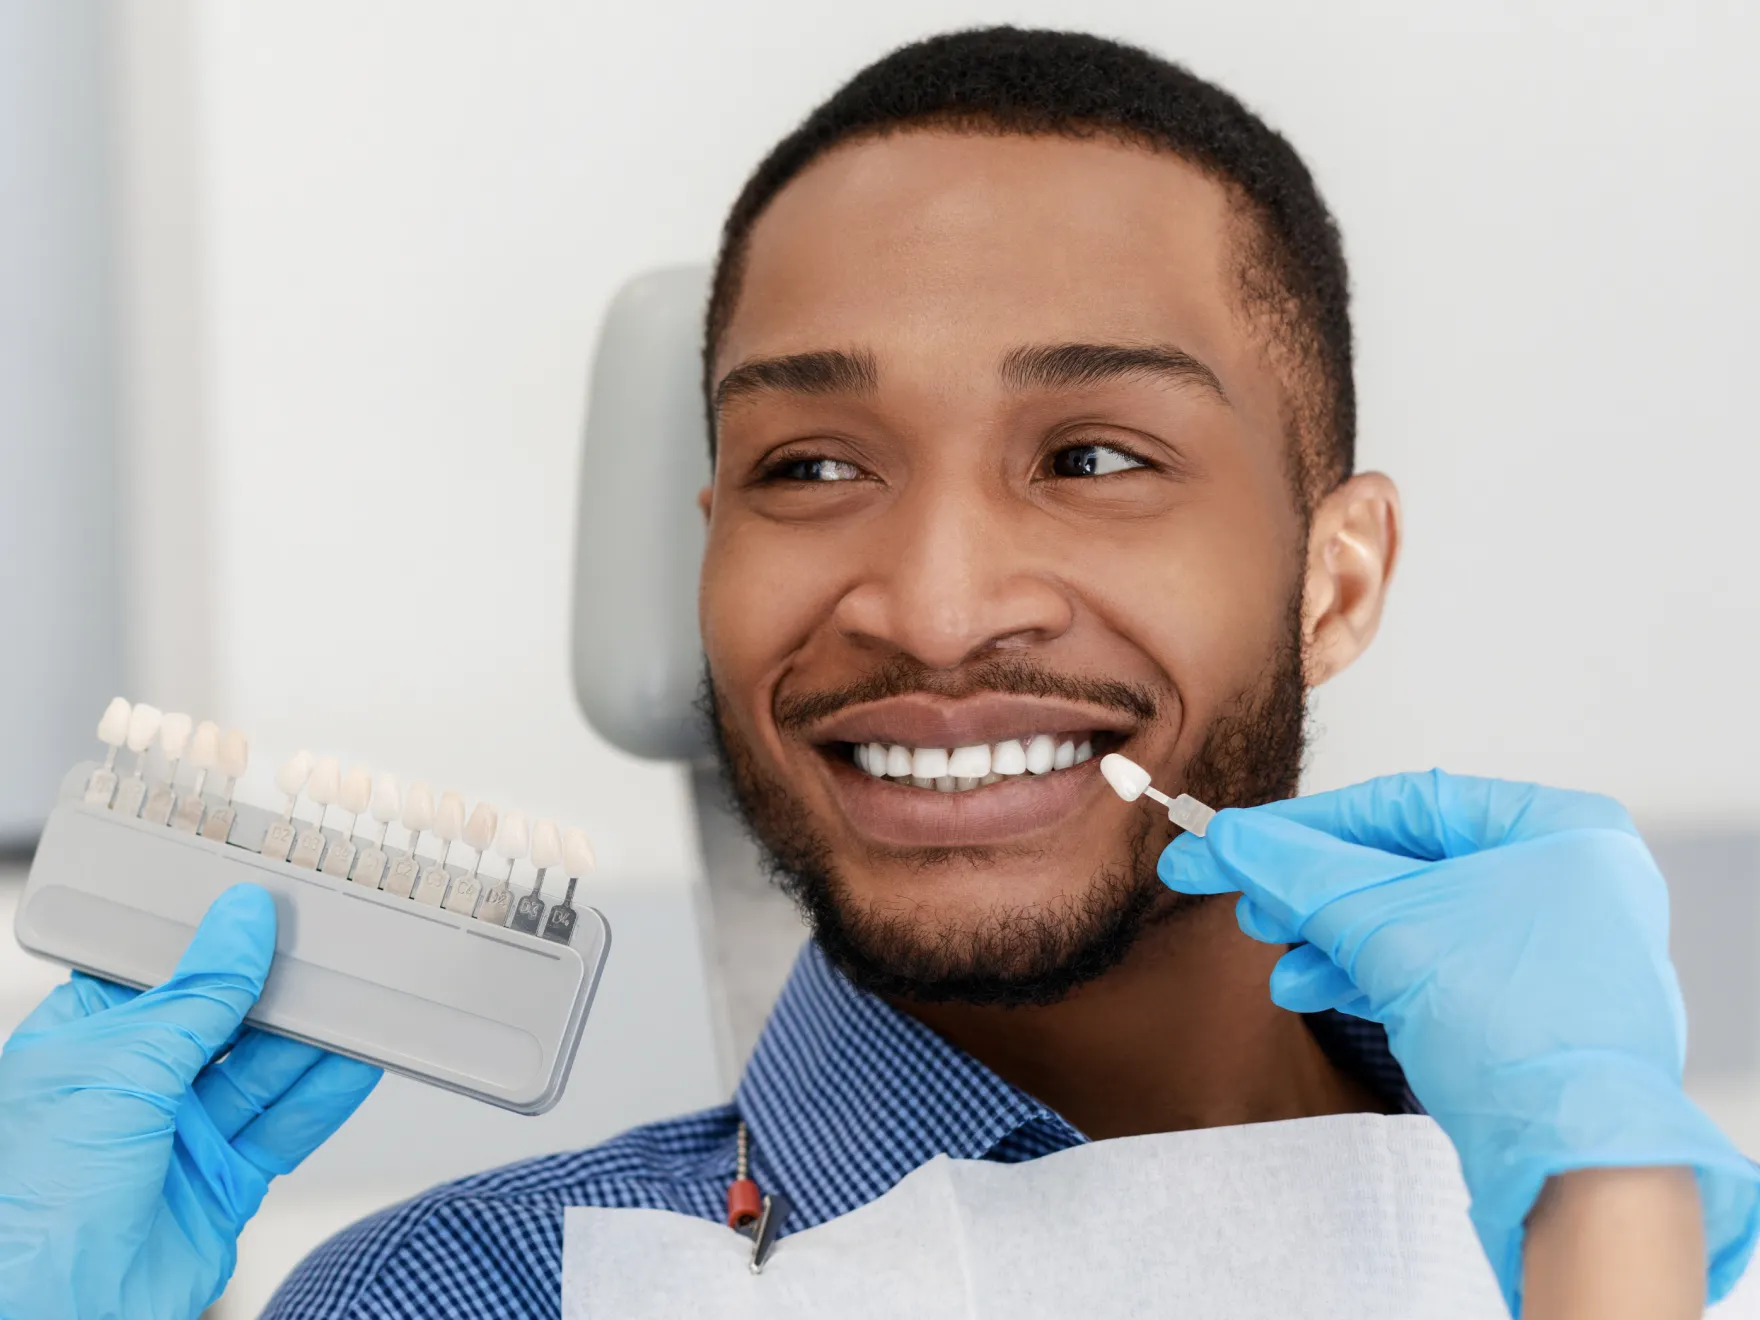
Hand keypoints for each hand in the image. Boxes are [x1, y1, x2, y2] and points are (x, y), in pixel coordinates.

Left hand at [0, 884, 380, 1319]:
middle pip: (228, 1018)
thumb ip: (196, 994)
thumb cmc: (30, 1200)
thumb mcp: (120, 1067)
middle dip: (278, 988)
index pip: (166, 971)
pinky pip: (286, 1129)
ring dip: (313, 1040)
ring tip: (360, 999)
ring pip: (265, 1071)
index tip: (271, 904)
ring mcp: (184, 1136)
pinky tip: (357, 1063)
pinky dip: (325, 1097)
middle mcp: (136, 1086)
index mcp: (88, 1042)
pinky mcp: (224, 1184)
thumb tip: (241, 922)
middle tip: (332, 948)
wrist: (47, 1314)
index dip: (218, 939)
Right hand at [1158, 771, 1759, 1314]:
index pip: (1404, 804)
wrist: (1576, 1164)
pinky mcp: (1528, 1008)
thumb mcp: (1387, 927)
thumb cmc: (1519, 1028)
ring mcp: (1550, 948)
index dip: (1307, 825)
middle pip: (1402, 864)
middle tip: (1243, 901)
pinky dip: (1367, 975)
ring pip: (1411, 922)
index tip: (1238, 839)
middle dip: (1314, 891)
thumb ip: (1302, 873)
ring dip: (1330, 940)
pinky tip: (1309, 988)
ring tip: (1274, 958)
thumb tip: (1233, 837)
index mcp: (1556, 830)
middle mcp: (1564, 879)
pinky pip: (1432, 968)